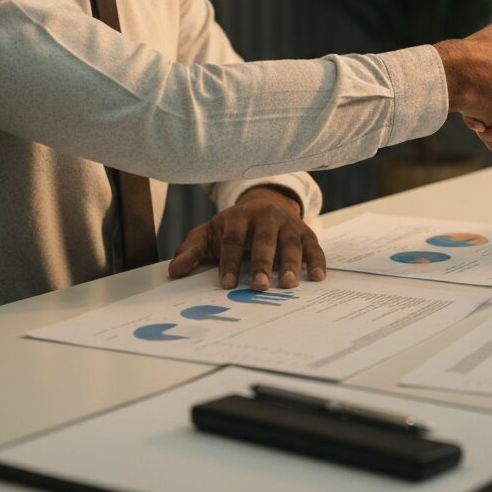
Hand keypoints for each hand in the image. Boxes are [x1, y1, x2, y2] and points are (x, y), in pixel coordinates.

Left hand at [167, 186, 326, 290]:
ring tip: (289, 284)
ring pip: (290, 242)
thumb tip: (174, 271)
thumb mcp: (208, 234)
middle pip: (264, 240)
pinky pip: (313, 245)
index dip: (230, 262)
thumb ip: (192, 250)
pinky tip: (317, 276)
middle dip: (262, 263)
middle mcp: (265, 216)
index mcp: (238, 217)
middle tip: (259, 286)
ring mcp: (287, 223)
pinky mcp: (305, 230)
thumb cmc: (232, 228)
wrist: (263, 206)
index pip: (233, 240)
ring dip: (291, 263)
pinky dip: (317, 260)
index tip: (227, 284)